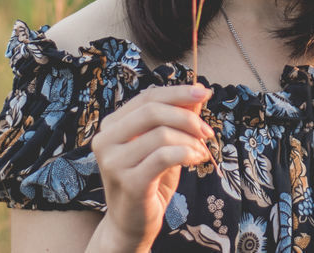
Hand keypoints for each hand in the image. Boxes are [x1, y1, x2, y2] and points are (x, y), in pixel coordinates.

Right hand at [89, 83, 214, 252]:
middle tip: (208, 131)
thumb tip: (198, 90)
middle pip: (152, 110)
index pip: (147, 97)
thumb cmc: (149, 180)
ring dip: (190, 140)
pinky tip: (196, 159)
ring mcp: (114, 162)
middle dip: (187, 117)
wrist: (131, 224)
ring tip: (201, 152)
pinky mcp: (128, 182)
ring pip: (161, 134)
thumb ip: (177, 117)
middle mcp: (106, 140)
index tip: (205, 92)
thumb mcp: (163, 144)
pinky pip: (164, 156)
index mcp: (112, 126)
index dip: (177, 92)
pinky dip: (186, 153)